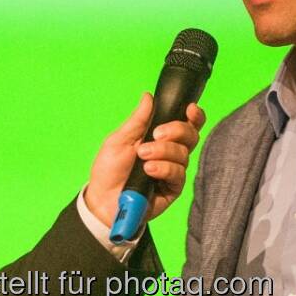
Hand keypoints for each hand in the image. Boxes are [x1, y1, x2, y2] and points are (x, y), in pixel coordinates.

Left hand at [84, 94, 205, 227]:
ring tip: (142, 156)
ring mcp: (173, 170)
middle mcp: (171, 152)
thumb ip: (137, 121)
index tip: (189, 108)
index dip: (193, 115)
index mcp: (160, 137)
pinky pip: (178, 174)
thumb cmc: (110, 169)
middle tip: (156, 134)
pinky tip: (149, 170)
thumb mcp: (119, 140)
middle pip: (191, 135)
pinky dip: (164, 168)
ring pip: (184, 154)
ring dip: (163, 151)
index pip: (185, 123)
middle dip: (176, 130)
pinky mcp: (173, 188)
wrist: (102, 199)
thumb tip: (149, 97)